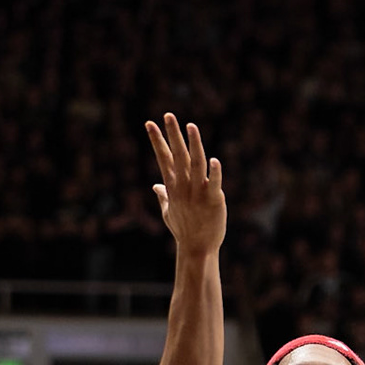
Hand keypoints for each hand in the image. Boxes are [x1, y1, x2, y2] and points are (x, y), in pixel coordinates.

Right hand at [145, 113, 225, 252]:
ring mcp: (198, 192)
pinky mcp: (213, 200)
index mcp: (173, 186)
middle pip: (177, 155)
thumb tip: (155, 186)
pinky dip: (214, 172)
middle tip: (168, 115)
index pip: (163, 158)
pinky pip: (214, 183)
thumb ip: (163, 196)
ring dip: (193, 144)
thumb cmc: (183, 230)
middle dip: (172, 135)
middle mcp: (183, 186)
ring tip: (190, 126)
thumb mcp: (168, 211)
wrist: (197, 248)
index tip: (149, 123)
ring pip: (196, 163)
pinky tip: (214, 160)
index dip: (157, 140)